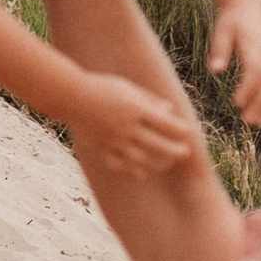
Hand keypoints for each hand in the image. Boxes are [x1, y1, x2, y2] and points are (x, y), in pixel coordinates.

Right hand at [68, 70, 196, 178]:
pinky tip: (143, 172)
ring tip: (166, 163)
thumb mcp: (128, 88)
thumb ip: (150, 101)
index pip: (166, 124)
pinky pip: (120, 167)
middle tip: (185, 153)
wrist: (71, 96)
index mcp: (135, 108)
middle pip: (158, 146)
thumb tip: (170, 112)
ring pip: (141, 161)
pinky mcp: (101, 149)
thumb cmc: (103, 87)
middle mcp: (126, 127)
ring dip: (158, 165)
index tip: (190, 133)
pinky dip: (133, 173)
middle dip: (176, 151)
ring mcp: (113, 141)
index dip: (181, 130)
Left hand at [209, 2, 260, 126]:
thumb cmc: (231, 20)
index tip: (236, 103)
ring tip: (256, 123)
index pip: (256, 70)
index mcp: (255, 45)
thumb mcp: (221, 31)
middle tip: (246, 121)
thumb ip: (219, 50)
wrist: (248, 6)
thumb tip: (215, 71)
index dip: (248, 88)